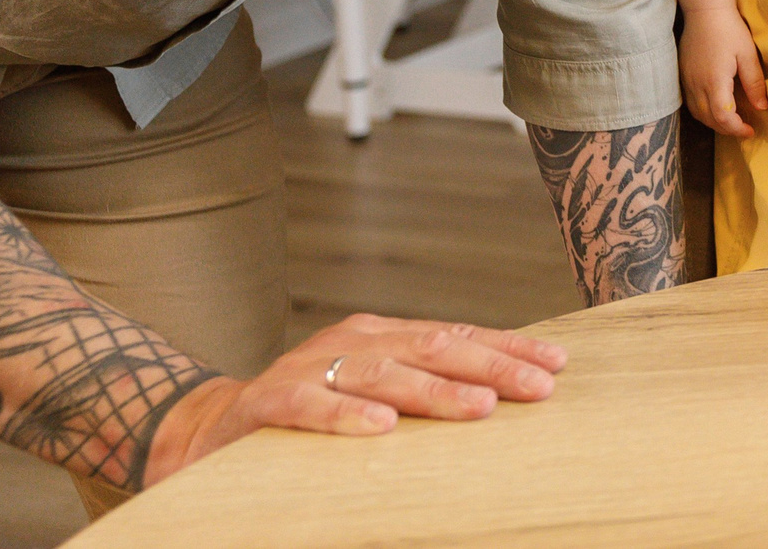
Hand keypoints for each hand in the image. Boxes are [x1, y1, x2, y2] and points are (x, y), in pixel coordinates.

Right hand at [141, 313, 565, 485]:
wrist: (208, 431)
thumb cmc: (309, 416)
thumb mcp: (373, 395)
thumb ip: (423, 390)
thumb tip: (502, 399)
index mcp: (384, 336)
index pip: (459, 336)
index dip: (510, 348)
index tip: (559, 366)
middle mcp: (353, 342)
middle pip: (435, 347)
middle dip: (493, 366)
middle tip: (540, 388)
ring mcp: (309, 369)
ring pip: (383, 373)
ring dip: (436, 391)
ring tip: (481, 408)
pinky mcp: (267, 403)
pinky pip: (311, 406)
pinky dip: (347, 415)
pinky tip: (382, 429)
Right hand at [678, 6, 767, 136]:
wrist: (704, 11)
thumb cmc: (729, 29)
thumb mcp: (747, 54)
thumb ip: (754, 83)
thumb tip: (762, 107)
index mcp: (715, 81)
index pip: (723, 117)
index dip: (736, 129)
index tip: (751, 130)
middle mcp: (697, 85)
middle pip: (709, 119)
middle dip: (727, 129)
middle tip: (744, 129)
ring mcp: (687, 81)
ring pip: (697, 113)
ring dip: (714, 123)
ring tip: (732, 122)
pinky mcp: (683, 75)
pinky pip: (690, 103)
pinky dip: (703, 113)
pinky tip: (715, 109)